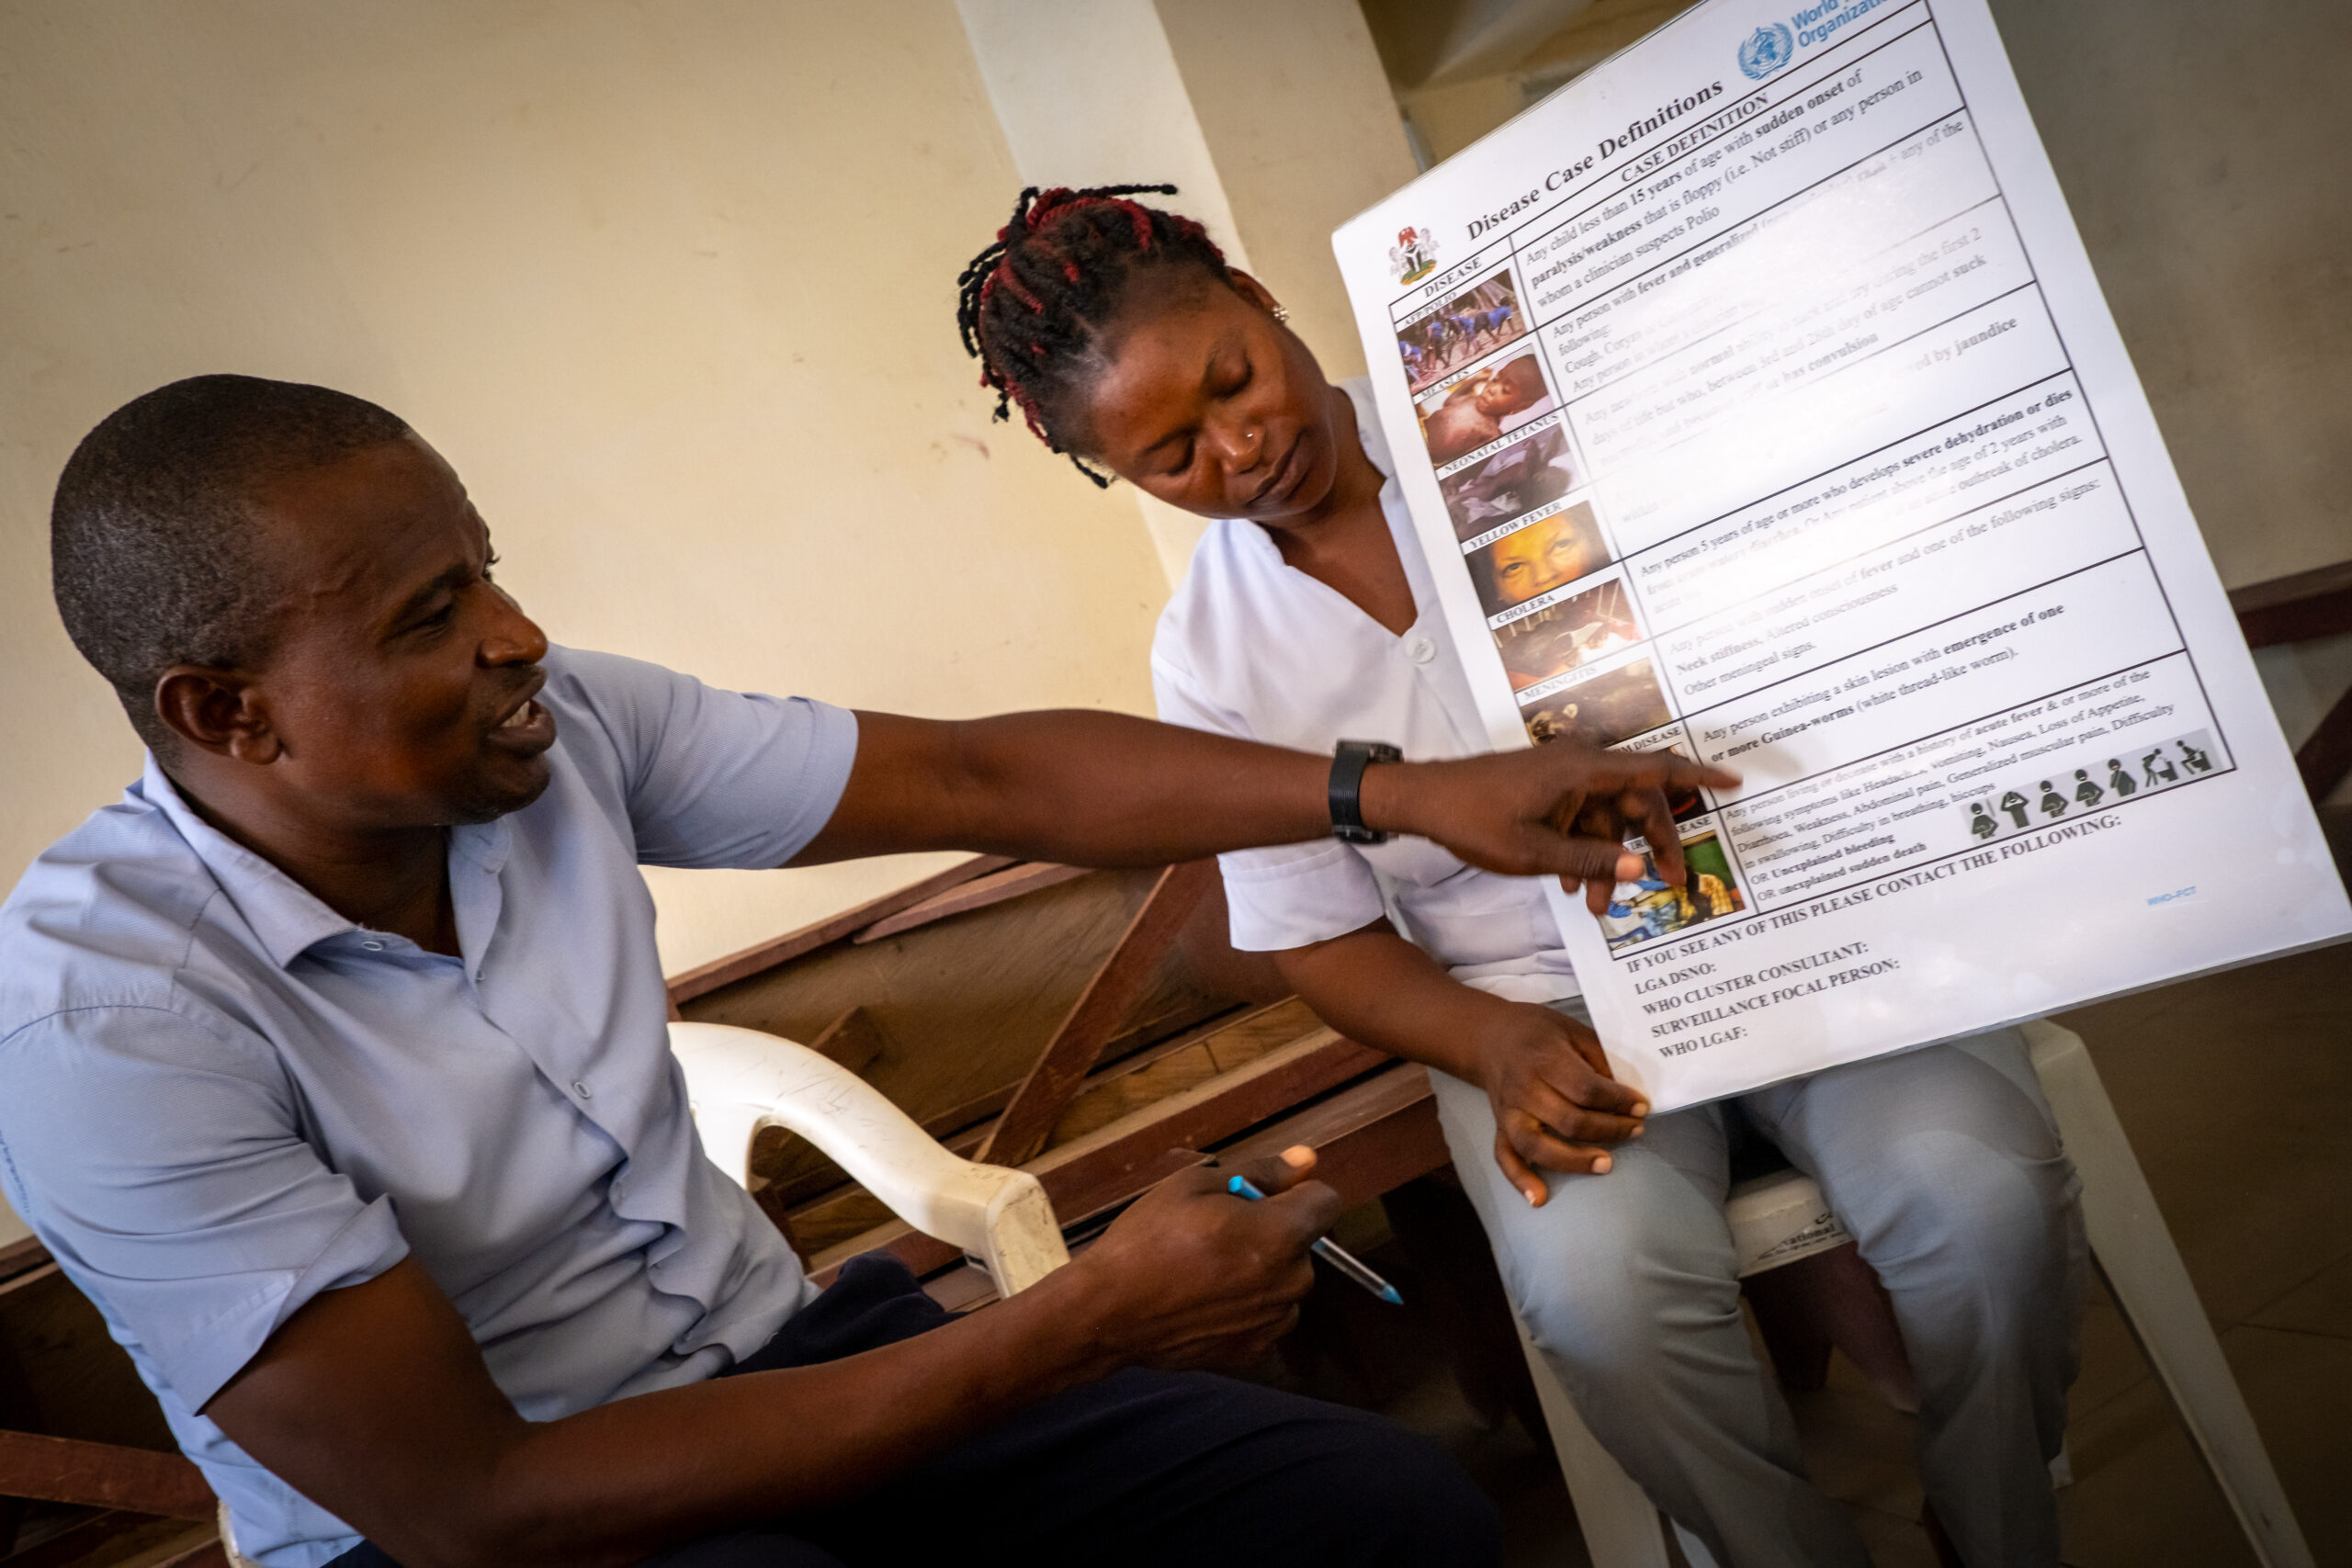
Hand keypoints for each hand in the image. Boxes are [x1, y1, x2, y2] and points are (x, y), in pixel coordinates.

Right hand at [1072, 1147, 1339, 1369]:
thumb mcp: (1195, 1185)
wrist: (1108, 1311)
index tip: (1259, 1197)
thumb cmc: (1148, 1239)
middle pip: (1304, 1244)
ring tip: (1207, 1271)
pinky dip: (1247, 1306)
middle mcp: (1291, 1283)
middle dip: (1274, 1233)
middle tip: (1218, 1233)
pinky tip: (1206, 1301)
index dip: (1296, 1192)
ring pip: (1285, 1281)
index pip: (1327, 1201)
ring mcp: (1274, 1323)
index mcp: (1280, 1235)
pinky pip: (1267, 1316)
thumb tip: (1307, 1160)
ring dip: (1263, 1272)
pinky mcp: (1255, 1352)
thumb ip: (1261, 1173)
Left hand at [1363, 742, 1737, 913]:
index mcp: (1583, 770)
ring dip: (1607, 862)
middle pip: (1635, 803)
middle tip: (1670, 884)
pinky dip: (1582, 852)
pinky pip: (1580, 820)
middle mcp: (1580, 765)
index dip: (1698, 777)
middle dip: (1652, 848)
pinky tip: (1570, 888)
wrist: (1422, 801)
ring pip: (1606, 820)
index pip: (1654, 768)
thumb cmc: (1474, 819)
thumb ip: (1590, 862)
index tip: (1735, 781)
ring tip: (1598, 908)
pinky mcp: (1547, 791)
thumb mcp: (1534, 853)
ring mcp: (1562, 778)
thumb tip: (1641, 872)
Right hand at [1477, 1004, 1647, 1204]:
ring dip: (1573, 1161)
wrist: (1490, 1035)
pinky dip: (1519, 1179)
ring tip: (1606, 1164)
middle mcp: (1524, 1088)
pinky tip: (1540, 1198)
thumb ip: (1599, 1059)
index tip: (1642, 1107)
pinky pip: (1505, 1156)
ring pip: (1537, 1145)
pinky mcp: (1500, 1126)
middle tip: (1636, 1130)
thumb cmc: (1538, 1032)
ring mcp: (1509, 1111)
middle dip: (1610, 1130)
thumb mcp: (1574, 1031)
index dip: (1619, 1102)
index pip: (1587, 1089)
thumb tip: (1627, 1092)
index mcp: (1545, 1059)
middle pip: (1569, 1120)